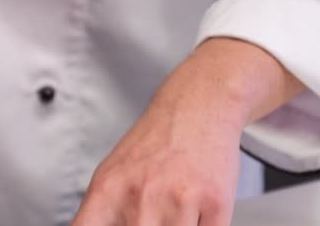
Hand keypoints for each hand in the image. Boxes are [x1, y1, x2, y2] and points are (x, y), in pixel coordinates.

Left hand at [72, 38, 302, 224]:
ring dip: (177, 225)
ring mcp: (178, 202)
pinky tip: (197, 207)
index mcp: (108, 190)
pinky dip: (202, 224)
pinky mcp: (215, 205)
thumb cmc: (159, 140)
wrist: (200, 105)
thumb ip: (104, 214)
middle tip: (154, 211)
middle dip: (147, 224)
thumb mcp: (115, 173)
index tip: (117, 225)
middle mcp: (141, 197)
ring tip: (176, 208)